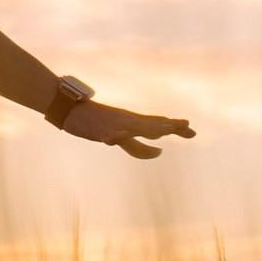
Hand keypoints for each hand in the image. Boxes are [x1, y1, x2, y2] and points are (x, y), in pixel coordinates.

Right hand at [60, 100, 194, 159]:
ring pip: (134, 127)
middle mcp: (127, 122)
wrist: (69, 109)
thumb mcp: (120, 136)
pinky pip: (111, 134)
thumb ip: (138, 145)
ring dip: (149, 128)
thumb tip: (160, 152)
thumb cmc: (94, 122)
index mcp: (132, 122)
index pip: (158, 124)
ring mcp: (114, 126)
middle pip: (151, 125)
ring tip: (164, 130)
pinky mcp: (101, 131)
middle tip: (188, 127)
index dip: (175, 127)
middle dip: (169, 127)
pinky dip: (119, 135)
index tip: (192, 131)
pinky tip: (123, 135)